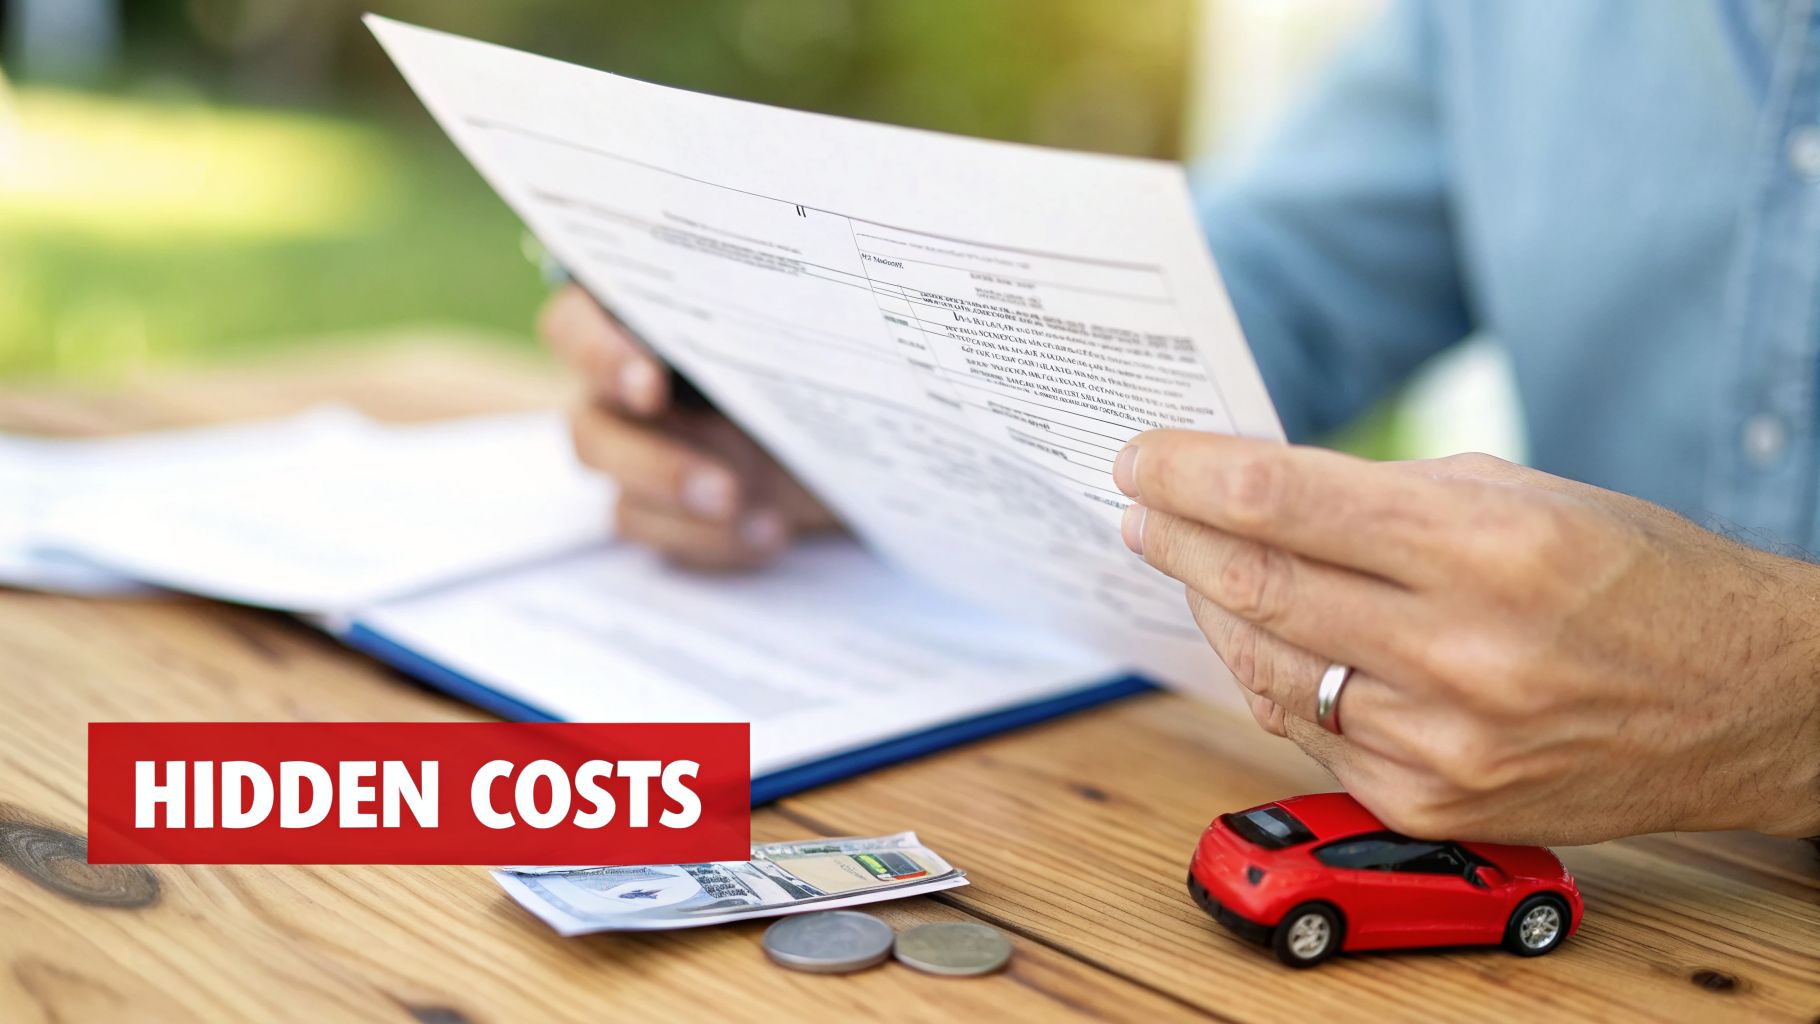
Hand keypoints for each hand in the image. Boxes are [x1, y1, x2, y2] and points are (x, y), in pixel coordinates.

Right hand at [539, 284, 839, 568]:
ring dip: (688, 511)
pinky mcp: (659, 509)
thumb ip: (785, 311)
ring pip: (622, 492)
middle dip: (656, 466)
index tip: (651, 387)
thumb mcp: (809, 329)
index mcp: (637, 320)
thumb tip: (798, 284)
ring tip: (759, 516)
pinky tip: (770, 533)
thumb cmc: (818, 358)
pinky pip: (659, 532)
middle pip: (591, 429)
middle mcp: (619, 389)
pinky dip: (714, 540)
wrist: (851, 433)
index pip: (575, 326)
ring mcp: (634, 454)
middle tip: (724, 490)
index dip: (599, 355)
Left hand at [1113, 430, 1819, 844]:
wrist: (1748, 703)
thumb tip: (1260, 493)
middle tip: (1140, 509)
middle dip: (1177, 538)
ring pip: (1268, 668)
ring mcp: (1444, 743)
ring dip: (1212, 610)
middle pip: (1257, 586)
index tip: (1140, 458)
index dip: (1190, 475)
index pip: (1283, 502)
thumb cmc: (1639, 579)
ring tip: (1190, 566)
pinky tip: (1263, 643)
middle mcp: (1460, 651)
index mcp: (1487, 546)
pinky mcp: (1436, 805)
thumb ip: (1388, 499)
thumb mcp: (1525, 496)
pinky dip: (1275, 680)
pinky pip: (1313, 733)